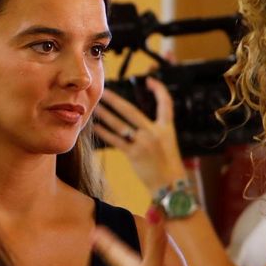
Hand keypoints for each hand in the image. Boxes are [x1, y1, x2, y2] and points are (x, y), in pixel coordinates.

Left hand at [93, 78, 188, 194]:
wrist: (170, 185)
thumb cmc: (168, 164)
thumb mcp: (168, 142)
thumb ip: (155, 130)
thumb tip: (137, 122)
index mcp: (166, 128)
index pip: (166, 103)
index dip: (158, 90)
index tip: (149, 81)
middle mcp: (154, 132)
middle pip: (131, 111)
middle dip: (116, 100)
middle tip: (104, 91)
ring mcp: (143, 143)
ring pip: (119, 124)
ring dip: (105, 114)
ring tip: (95, 107)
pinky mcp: (133, 154)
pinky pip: (115, 140)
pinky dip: (104, 132)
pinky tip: (95, 127)